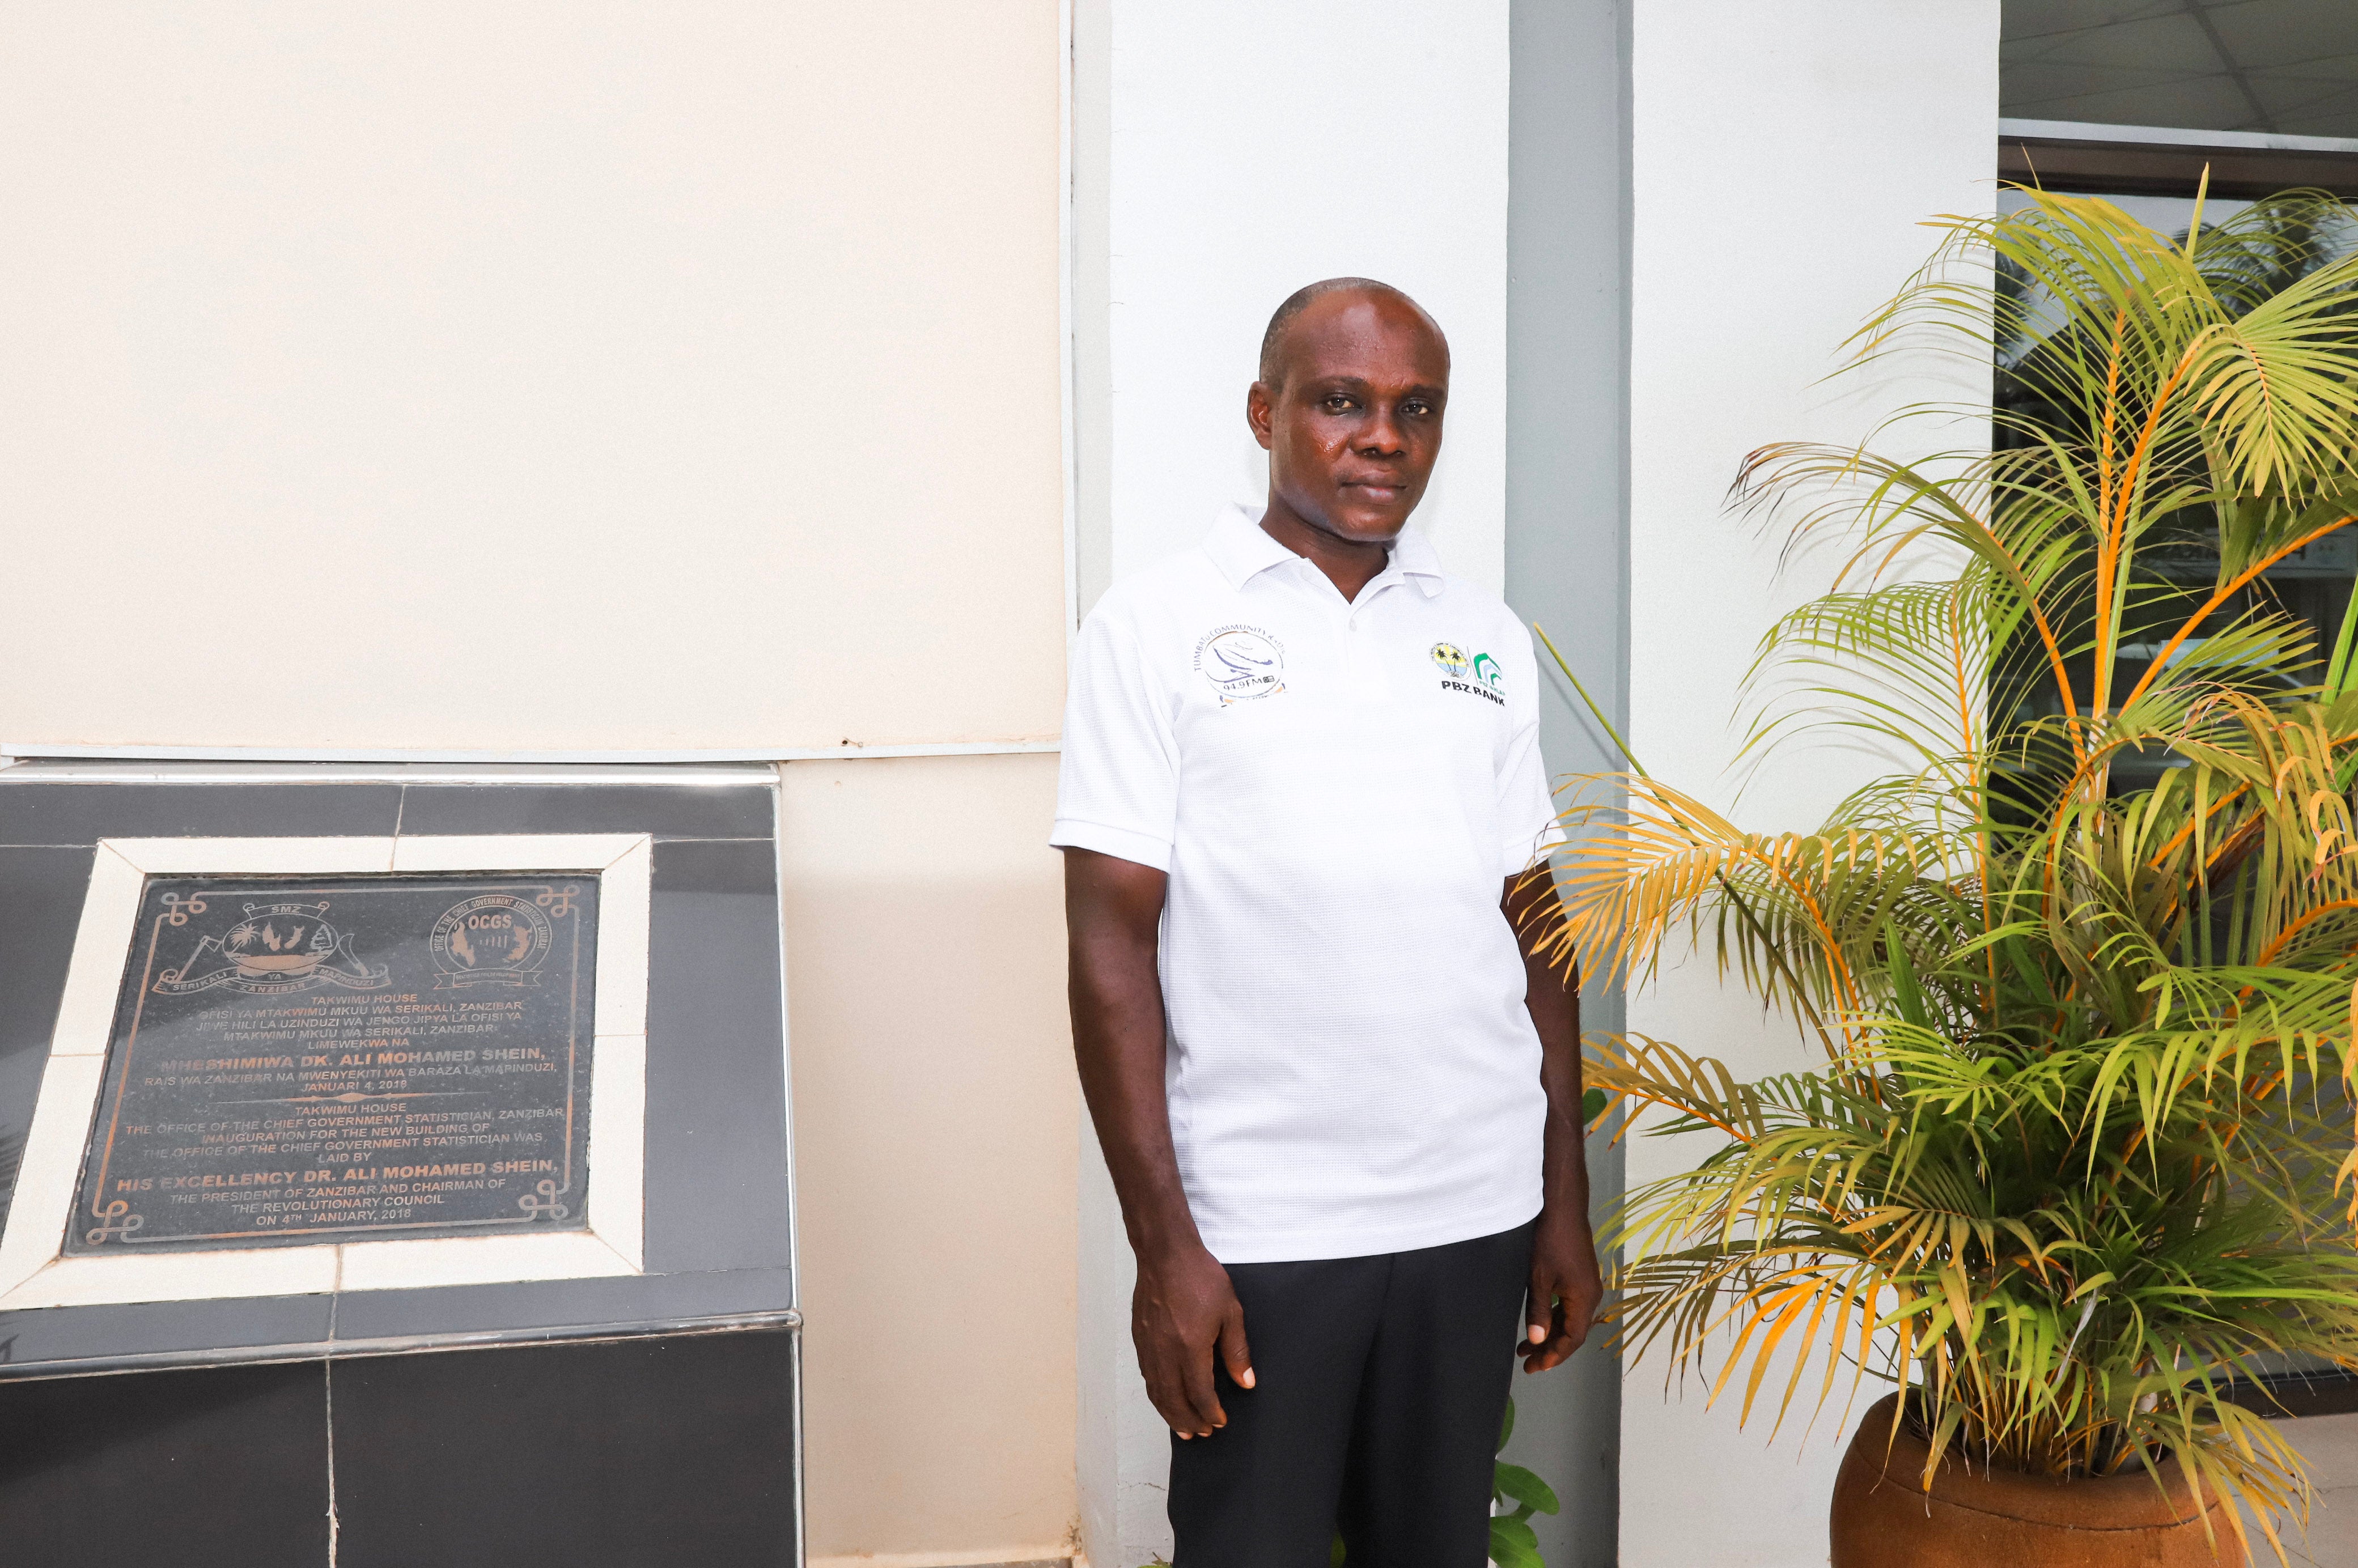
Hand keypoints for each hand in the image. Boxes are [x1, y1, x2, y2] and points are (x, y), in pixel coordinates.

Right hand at [1133, 1241, 1253, 1436]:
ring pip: (1156, 1391)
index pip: (1200, 1393)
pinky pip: (1146, 1375)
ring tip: (1182, 1427)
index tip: (1219, 1421)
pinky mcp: (1139, 1337)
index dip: (1210, 1412)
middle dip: (1189, 1421)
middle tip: (1201, 1433)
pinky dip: (1156, 1393)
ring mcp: (1149, 1346)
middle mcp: (1165, 1352)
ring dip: (1169, 1413)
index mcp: (1190, 1347)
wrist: (1165, 1253)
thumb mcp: (1230, 1311)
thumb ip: (1237, 1350)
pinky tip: (1164, 1397)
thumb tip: (1245, 1382)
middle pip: (1174, 1400)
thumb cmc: (1199, 1276)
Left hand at [1518, 1207, 1603, 1373]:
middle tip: (1526, 1364)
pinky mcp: (1580, 1277)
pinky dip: (1553, 1318)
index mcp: (1584, 1299)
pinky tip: (1538, 1322)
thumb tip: (1536, 1341)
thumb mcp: (1538, 1278)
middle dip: (1549, 1349)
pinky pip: (1568, 1307)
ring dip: (1549, 1334)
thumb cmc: (1549, 1241)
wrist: (1562, 1207)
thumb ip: (1538, 1310)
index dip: (1554, 1355)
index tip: (1535, 1368)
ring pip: (1569, 1320)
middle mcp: (1591, 1296)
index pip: (1573, 1339)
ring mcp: (1587, 1286)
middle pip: (1572, 1333)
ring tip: (1525, 1348)